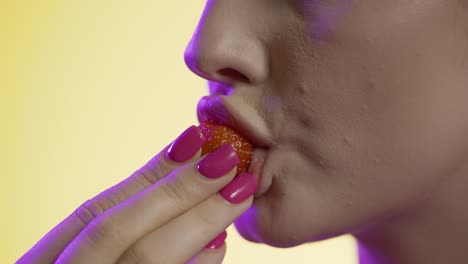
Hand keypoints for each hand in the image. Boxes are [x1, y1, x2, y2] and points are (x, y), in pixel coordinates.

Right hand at [17, 125, 256, 263]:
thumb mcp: (77, 252)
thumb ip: (118, 221)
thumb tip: (177, 170)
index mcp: (43, 263)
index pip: (99, 211)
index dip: (150, 174)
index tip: (195, 139)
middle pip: (124, 232)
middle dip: (181, 193)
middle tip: (229, 161)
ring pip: (150, 261)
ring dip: (197, 225)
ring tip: (237, 193)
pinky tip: (220, 245)